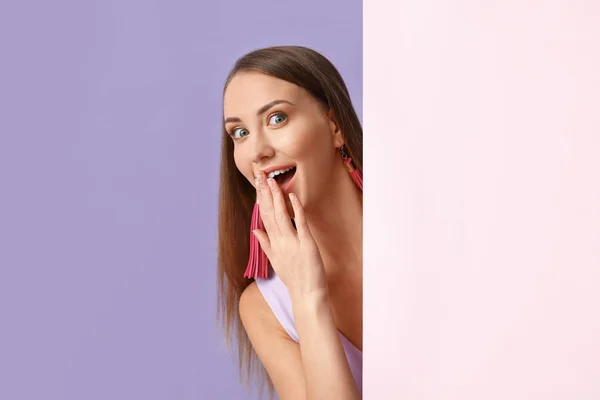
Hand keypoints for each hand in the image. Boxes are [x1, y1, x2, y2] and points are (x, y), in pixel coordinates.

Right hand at [252, 170, 327, 296]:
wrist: (307, 296)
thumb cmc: (294, 279)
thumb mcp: (275, 261)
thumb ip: (265, 243)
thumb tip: (255, 229)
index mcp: (273, 244)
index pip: (263, 217)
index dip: (260, 199)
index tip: (258, 184)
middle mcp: (279, 242)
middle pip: (269, 213)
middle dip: (264, 193)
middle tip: (260, 175)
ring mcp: (292, 243)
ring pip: (281, 216)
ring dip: (276, 198)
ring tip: (272, 182)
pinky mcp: (306, 245)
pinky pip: (300, 224)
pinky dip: (295, 210)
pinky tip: (292, 197)